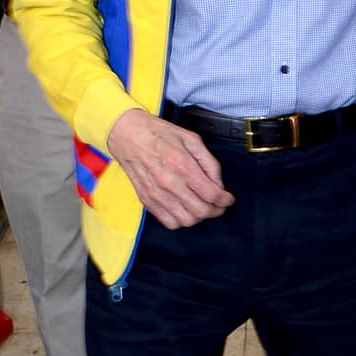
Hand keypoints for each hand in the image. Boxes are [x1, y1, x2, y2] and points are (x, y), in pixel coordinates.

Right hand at [106, 108, 234, 228]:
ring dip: (199, 217)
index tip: (228, 198)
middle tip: (219, 204)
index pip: (211, 194)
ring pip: (187, 220)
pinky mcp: (146, 200)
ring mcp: (156, 194)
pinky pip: (169, 222)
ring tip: (202, 207)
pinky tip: (185, 209)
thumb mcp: (191, 139)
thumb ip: (208, 162)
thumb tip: (219, 184)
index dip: (225, 200)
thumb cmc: (159, 133)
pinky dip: (181, 220)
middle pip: (201, 211)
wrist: (126, 134)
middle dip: (216, 210)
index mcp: (182, 165)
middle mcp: (169, 183)